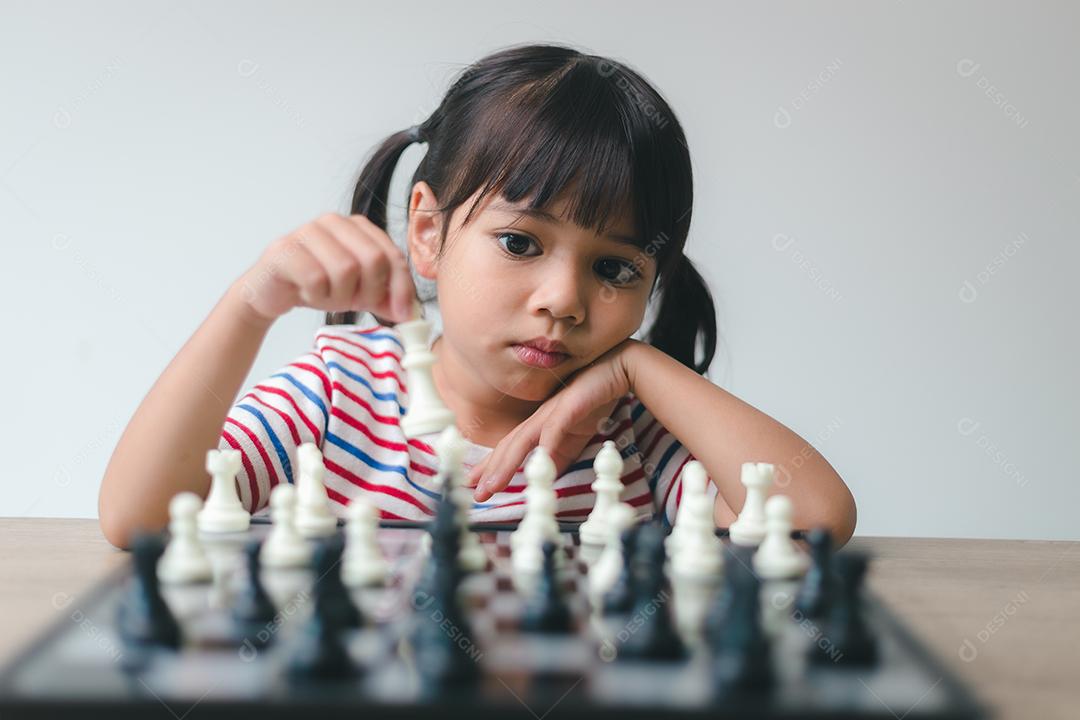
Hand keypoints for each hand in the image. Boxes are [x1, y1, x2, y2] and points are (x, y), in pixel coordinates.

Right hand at [232, 213, 416, 323]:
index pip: (392, 255)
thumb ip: (385, 297)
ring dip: (338, 296)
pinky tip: (307, 294)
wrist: (269, 291)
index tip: (403, 315)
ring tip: (326, 297)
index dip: (402, 287)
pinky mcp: (284, 249)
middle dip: (369, 292)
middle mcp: (334, 222)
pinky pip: (315, 279)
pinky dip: (316, 296)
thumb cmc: (317, 286)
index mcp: (357, 226)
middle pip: (373, 260)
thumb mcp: (358, 292)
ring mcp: (307, 232)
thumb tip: (410, 312)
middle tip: (353, 303)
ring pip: (345, 270)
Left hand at [468, 339, 640, 501]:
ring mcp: (552, 410)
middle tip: (477, 493)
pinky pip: (555, 428)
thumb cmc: (596, 400)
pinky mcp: (570, 406)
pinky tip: (540, 462)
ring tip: (495, 484)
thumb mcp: (574, 436)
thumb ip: (559, 456)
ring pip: (523, 439)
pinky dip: (546, 445)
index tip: (477, 485)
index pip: (510, 448)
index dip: (492, 467)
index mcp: (539, 424)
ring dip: (507, 463)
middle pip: (509, 445)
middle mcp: (539, 417)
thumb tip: (546, 477)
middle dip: (490, 470)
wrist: (618, 368)